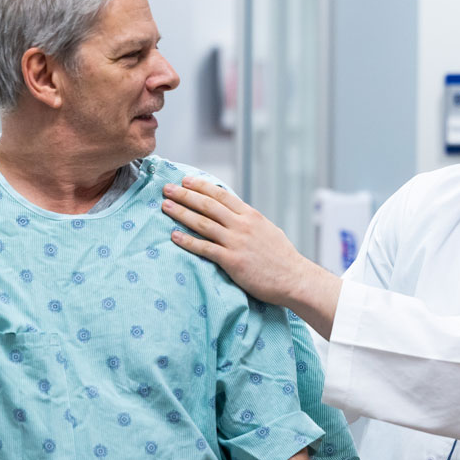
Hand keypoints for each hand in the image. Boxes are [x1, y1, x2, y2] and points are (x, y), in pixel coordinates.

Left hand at [161, 177, 341, 336]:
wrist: (294, 278)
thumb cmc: (283, 258)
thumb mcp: (268, 230)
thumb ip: (251, 222)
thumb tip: (238, 215)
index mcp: (251, 215)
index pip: (222, 195)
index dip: (201, 186)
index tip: (186, 181)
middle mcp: (242, 225)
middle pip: (208, 205)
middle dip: (185, 195)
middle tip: (167, 188)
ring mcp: (236, 242)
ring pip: (203, 223)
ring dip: (181, 213)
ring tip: (165, 206)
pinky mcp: (232, 261)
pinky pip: (204, 248)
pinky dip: (187, 241)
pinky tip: (174, 236)